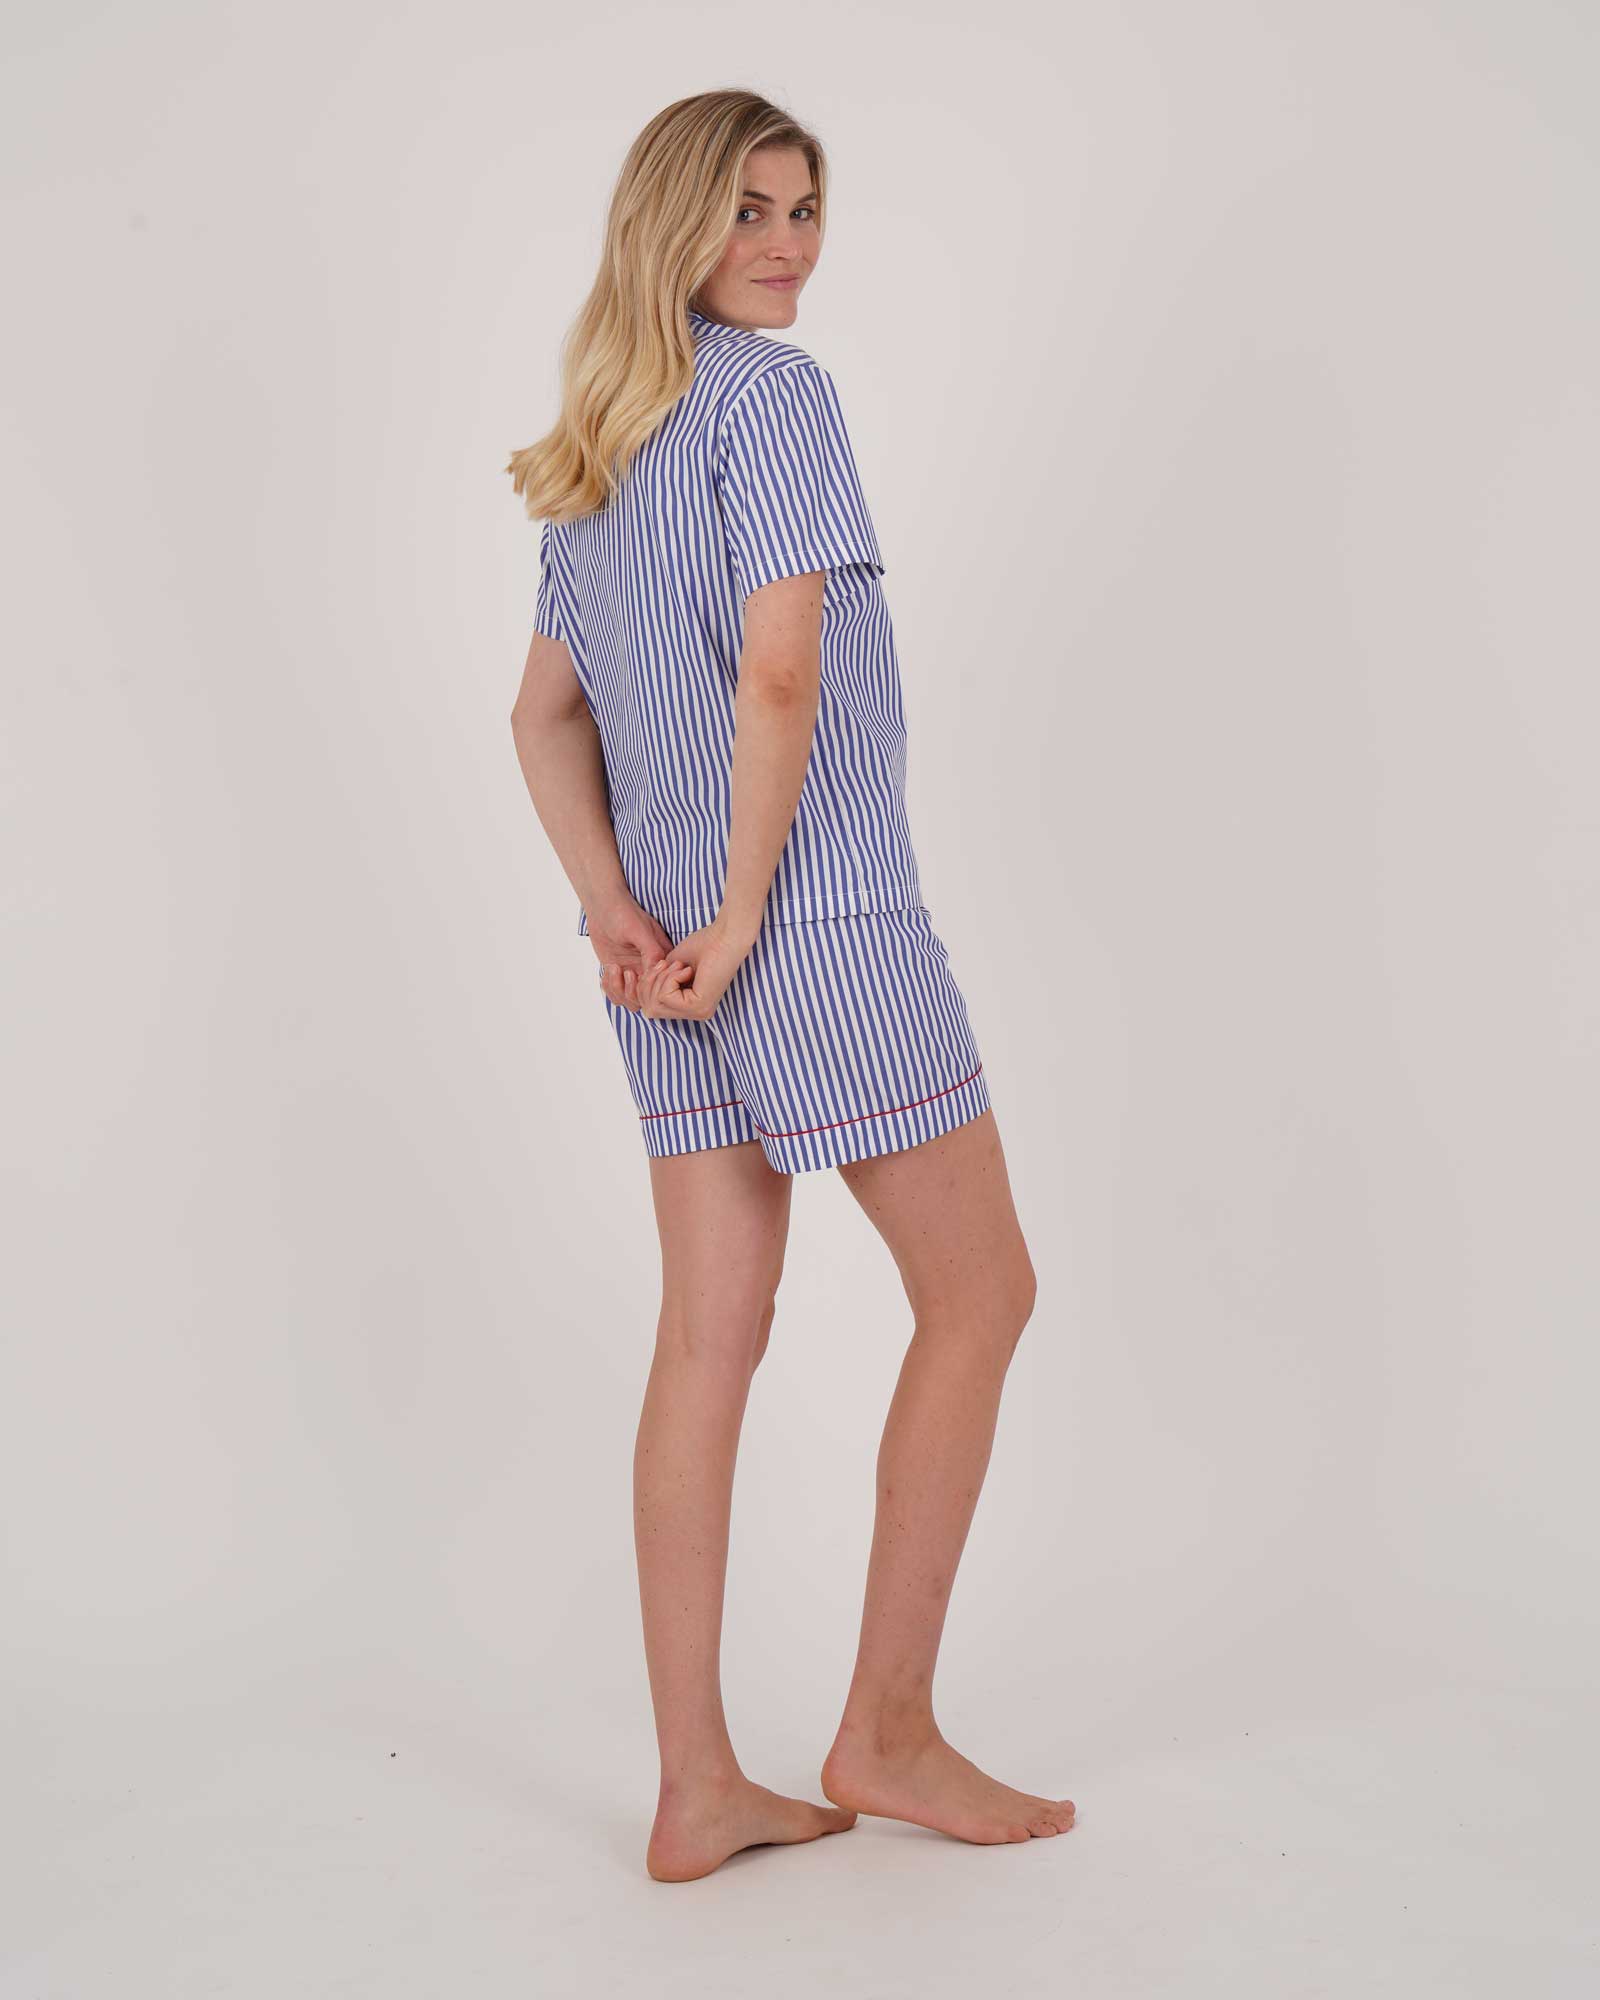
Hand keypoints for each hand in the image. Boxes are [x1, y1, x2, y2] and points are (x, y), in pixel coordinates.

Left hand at [590, 896, 675, 1013]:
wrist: (603, 907)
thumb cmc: (623, 913)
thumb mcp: (639, 931)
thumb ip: (651, 951)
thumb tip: (659, 970)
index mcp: (662, 959)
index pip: (662, 987)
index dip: (648, 988)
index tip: (633, 972)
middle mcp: (650, 970)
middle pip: (647, 999)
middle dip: (632, 992)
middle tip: (624, 971)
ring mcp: (634, 973)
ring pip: (631, 1001)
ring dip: (619, 991)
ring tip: (613, 969)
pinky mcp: (619, 974)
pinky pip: (617, 994)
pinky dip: (609, 989)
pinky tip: (607, 971)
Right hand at [639, 916, 754, 1021]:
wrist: (724, 936)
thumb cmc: (702, 946)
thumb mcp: (668, 968)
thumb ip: (655, 983)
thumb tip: (637, 997)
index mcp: (690, 1006)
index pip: (651, 1008)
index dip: (644, 987)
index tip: (651, 967)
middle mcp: (695, 1014)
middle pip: (649, 1010)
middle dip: (649, 983)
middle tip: (666, 964)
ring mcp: (699, 1013)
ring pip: (655, 1005)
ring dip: (661, 978)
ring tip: (679, 965)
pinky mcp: (699, 1007)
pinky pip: (666, 997)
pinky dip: (670, 977)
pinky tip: (687, 969)